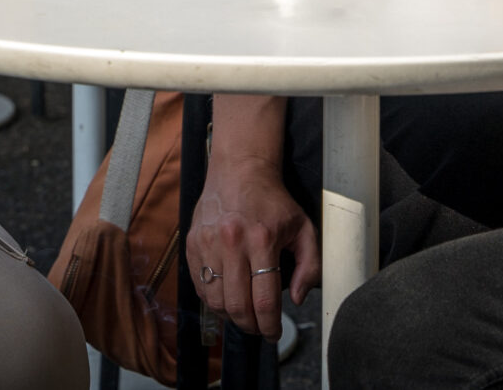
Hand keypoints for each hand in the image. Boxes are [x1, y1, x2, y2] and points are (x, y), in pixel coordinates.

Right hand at [186, 154, 318, 336]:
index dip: (270, 326)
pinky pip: (199, 286)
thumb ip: (310, 265)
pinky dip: (213, 300)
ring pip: (215, 301)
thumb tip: (298, 298)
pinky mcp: (192, 244)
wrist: (240, 169)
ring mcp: (208, 244)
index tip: (274, 334)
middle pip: (238, 306)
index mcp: (262, 239)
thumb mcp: (303, 227)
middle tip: (260, 329)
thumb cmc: (273, 200)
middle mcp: (232, 242)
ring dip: (231, 316)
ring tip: (244, 314)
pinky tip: (227, 297)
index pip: (264, 301)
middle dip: (251, 327)